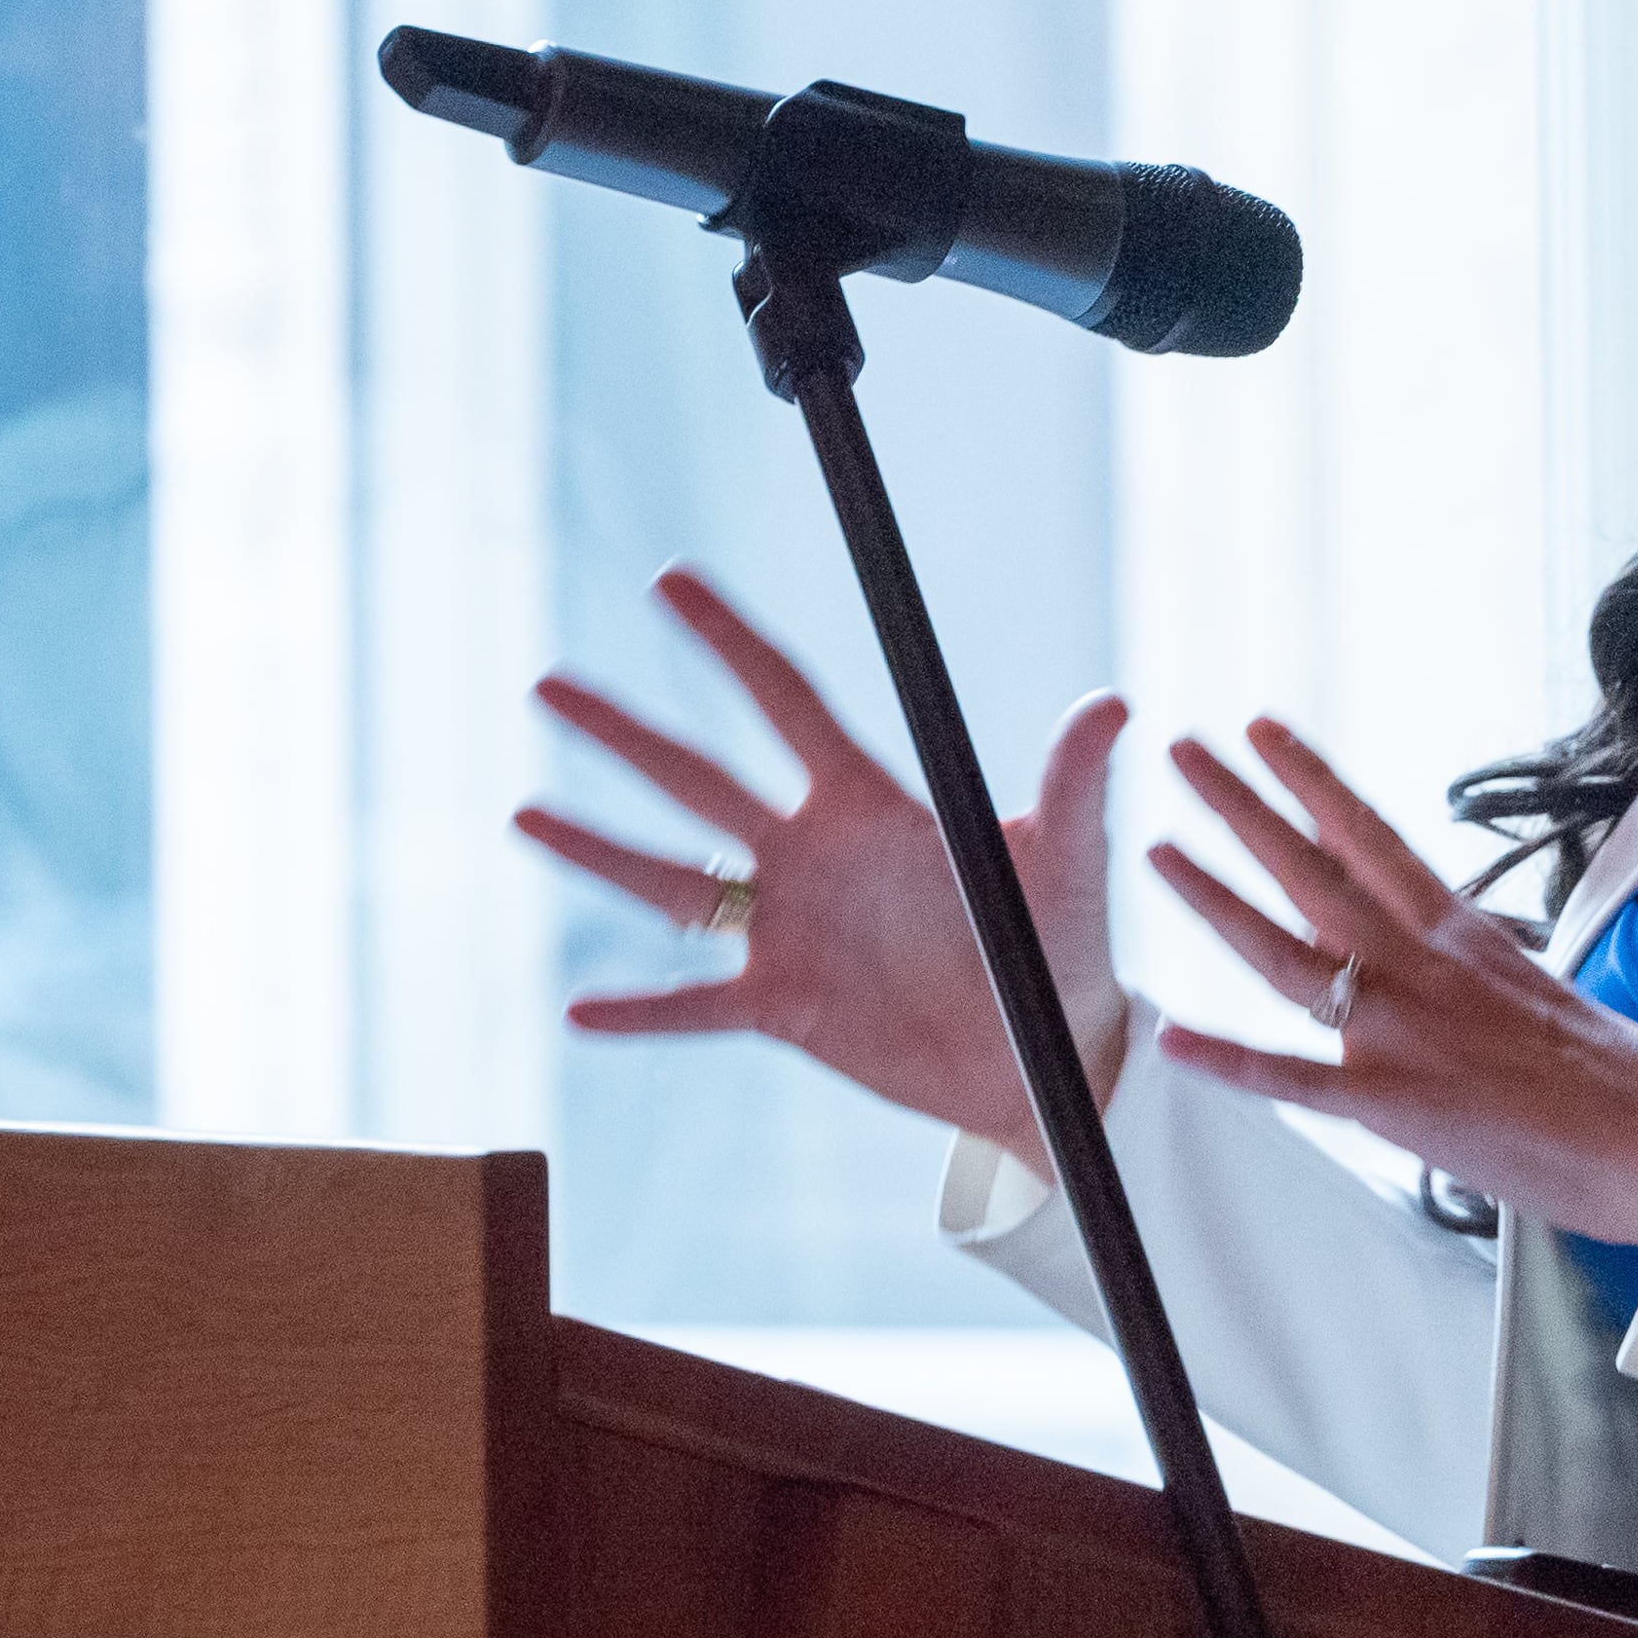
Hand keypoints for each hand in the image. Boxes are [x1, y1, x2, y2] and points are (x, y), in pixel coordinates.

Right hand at [516, 566, 1126, 1156]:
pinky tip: (578, 1009)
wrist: (1049, 1056)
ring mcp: (789, 931)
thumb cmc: (1062, 943)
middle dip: (626, 732)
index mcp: (872, 804)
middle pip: (699, 778)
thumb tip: (1114, 702)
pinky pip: (695, 1008)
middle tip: (548, 684)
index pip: (785, 702)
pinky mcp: (784, 1009)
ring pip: (673, 881)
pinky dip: (641, 1012)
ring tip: (523, 815)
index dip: (729, 641)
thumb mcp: (1069, 860)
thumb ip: (1074, 783)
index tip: (668, 581)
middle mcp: (813, 856)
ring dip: (599, 851)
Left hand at [1144, 719, 1637, 1246]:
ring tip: (1160, 851)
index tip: (1264, 731)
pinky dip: (1229, 1061)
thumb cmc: (1611, 1079)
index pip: (1370, 834)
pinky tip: (1174, 1040)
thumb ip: (1467, 974)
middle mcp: (1422, 965)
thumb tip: (1437, 967)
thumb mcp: (1533, 992)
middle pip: (1315, 868)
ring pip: (1289, 950)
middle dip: (1242, 806)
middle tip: (1185, 753)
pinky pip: (1294, 1078)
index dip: (1311, 779)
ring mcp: (1402, 1028)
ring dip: (1217, 899)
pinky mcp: (1393, 1101)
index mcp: (1459, 935)